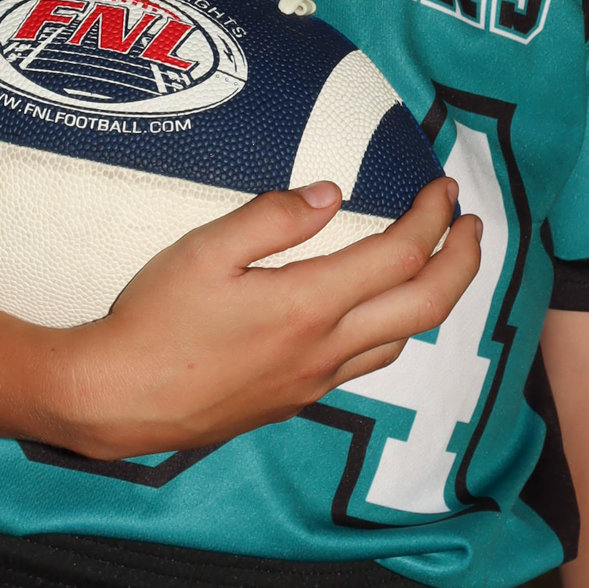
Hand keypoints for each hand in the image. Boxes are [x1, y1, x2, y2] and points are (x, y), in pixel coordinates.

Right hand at [49, 176, 478, 462]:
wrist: (117, 401)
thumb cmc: (152, 322)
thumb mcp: (203, 251)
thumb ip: (271, 217)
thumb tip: (329, 192)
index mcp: (309, 305)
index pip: (401, 254)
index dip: (433, 216)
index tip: (443, 186)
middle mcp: (325, 349)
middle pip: (427, 305)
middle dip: (463, 260)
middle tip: (472, 224)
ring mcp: (314, 380)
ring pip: (402, 340)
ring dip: (432, 297)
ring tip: (434, 262)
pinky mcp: (296, 399)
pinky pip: (366, 363)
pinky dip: (392, 327)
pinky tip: (374, 310)